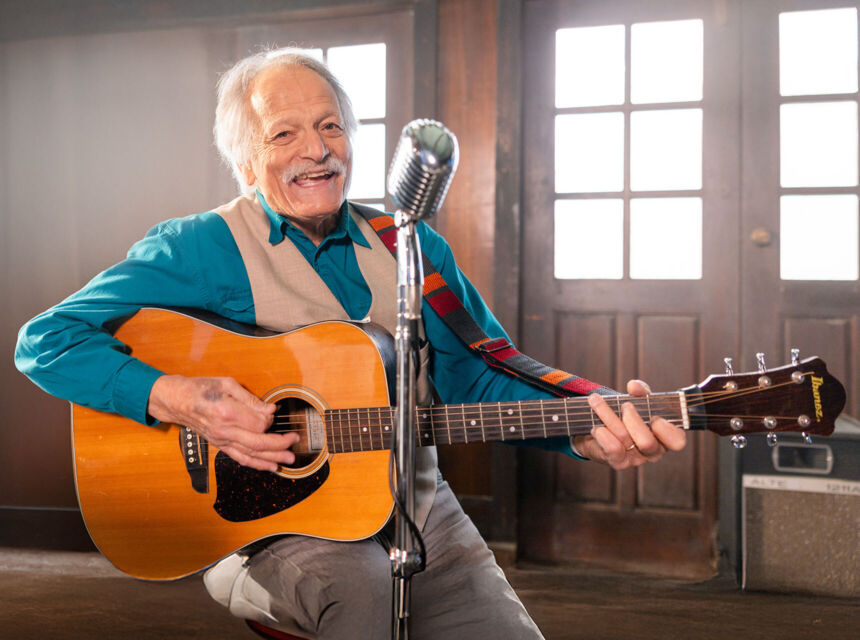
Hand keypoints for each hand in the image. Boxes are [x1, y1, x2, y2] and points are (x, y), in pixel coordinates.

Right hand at [147, 375, 297, 471]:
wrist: (177, 401)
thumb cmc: (201, 389)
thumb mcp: (226, 384)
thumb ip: (250, 399)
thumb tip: (270, 410)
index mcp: (226, 412)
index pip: (258, 423)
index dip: (270, 420)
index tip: (273, 412)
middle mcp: (224, 431)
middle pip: (258, 443)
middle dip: (280, 444)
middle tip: (295, 440)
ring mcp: (222, 441)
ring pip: (251, 455)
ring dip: (272, 458)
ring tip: (289, 459)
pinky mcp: (220, 446)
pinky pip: (240, 459)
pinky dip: (257, 464)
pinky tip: (271, 467)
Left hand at [572, 379, 685, 469]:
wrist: (600, 430)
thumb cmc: (626, 415)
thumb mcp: (637, 400)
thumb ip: (641, 391)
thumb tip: (635, 386)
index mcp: (666, 437)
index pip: (676, 441)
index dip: (666, 429)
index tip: (654, 416)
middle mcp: (654, 451)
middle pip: (647, 442)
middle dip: (633, 419)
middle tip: (625, 406)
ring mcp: (636, 460)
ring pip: (624, 438)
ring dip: (608, 415)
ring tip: (596, 401)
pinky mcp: (618, 463)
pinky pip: (612, 449)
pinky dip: (603, 434)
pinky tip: (596, 426)